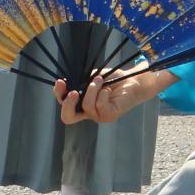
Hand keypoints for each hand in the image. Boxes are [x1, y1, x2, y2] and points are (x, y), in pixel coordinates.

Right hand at [56, 66, 171, 125]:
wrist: (134, 81)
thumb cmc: (115, 79)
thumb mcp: (95, 77)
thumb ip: (83, 81)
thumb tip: (71, 82)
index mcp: (82, 104)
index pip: (64, 105)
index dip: (59, 95)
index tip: (60, 81)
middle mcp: (89, 112)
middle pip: (68, 118)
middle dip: (67, 104)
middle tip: (73, 92)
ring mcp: (99, 116)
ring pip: (86, 105)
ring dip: (92, 89)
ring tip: (100, 80)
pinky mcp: (110, 115)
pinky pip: (100, 105)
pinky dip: (102, 93)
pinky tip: (109, 89)